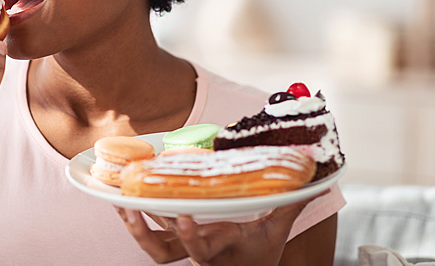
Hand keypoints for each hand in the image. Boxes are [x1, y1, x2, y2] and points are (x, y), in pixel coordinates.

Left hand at [115, 193, 322, 265]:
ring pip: (150, 243)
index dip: (189, 235)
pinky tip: (121, 195)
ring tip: (117, 198)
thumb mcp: (275, 232)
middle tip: (130, 210)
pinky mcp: (174, 238)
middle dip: (143, 235)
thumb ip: (289, 207)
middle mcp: (195, 251)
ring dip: (132, 222)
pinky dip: (136, 212)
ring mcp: (181, 246)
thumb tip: (317, 182)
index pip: (199, 249)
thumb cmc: (259, 253)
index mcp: (219, 251)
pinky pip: (150, 227)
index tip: (183, 215)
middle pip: (161, 254)